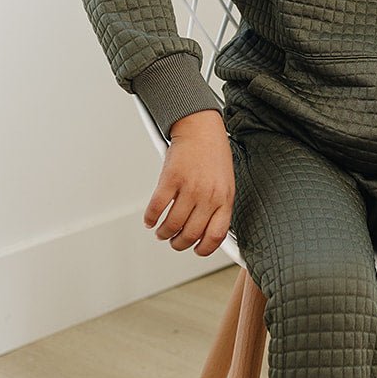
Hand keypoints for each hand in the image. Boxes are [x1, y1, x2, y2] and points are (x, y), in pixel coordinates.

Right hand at [143, 110, 234, 256]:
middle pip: (191, 233)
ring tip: (161, 232)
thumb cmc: (213, 153)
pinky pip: (157, 207)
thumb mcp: (226, 182)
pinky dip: (151, 218)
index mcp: (224, 199)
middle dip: (179, 243)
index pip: (216, 235)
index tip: (196, 250)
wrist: (201, 127)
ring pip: (173, 224)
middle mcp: (208, 195)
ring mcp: (189, 187)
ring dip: (164, 233)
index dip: (204, 249)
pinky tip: (150, 219)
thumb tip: (209, 230)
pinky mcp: (171, 178)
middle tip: (174, 241)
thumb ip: (219, 205)